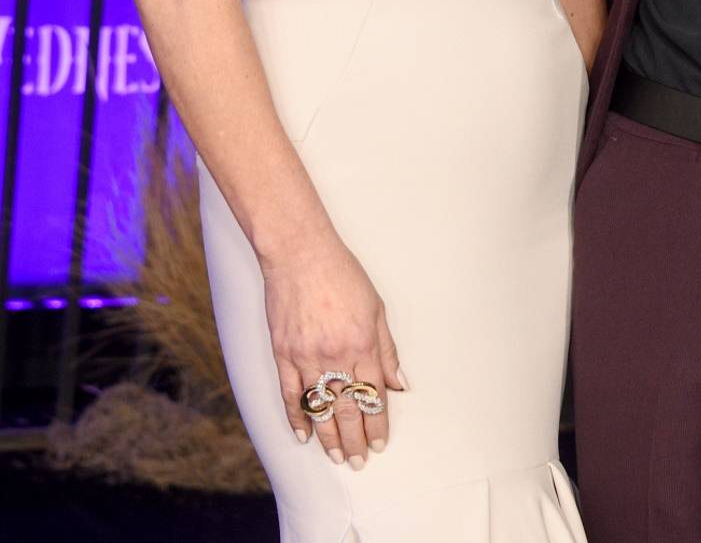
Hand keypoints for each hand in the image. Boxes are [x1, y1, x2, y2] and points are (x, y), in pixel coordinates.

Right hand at [261, 234, 406, 467]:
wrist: (300, 254)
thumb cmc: (342, 275)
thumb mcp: (376, 307)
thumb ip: (387, 349)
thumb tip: (399, 384)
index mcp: (363, 344)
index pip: (373, 395)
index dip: (377, 423)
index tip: (380, 443)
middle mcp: (336, 355)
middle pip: (348, 409)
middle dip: (355, 439)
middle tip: (358, 462)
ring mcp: (307, 357)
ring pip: (320, 408)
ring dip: (329, 437)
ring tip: (337, 456)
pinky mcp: (283, 353)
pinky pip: (290, 394)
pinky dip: (297, 417)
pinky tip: (304, 435)